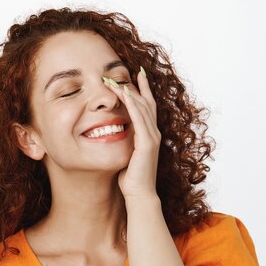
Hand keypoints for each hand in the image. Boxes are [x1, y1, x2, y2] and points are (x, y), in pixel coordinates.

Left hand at [103, 69, 160, 200]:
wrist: (140, 195)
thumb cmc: (131, 179)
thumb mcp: (126, 155)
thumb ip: (124, 143)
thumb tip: (111, 136)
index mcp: (149, 135)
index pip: (146, 107)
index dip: (141, 91)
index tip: (133, 76)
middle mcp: (154, 133)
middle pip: (146, 102)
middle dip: (135, 85)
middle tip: (122, 70)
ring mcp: (152, 137)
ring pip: (142, 107)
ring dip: (129, 91)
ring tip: (116, 79)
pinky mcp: (147, 144)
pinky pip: (140, 119)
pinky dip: (132, 105)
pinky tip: (125, 95)